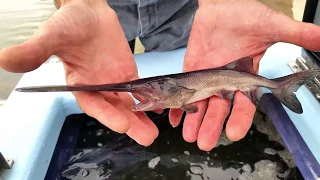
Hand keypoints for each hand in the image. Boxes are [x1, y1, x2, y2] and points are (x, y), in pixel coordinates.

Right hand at [0, 0, 157, 145]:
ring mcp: (113, 81)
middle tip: (146, 137)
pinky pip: (138, 88)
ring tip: (153, 132)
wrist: (88, 10)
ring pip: (128, 103)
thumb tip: (5, 60)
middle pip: (113, 109)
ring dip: (141, 117)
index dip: (106, 115)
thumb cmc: (69, 22)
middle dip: (129, 123)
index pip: (92, 104)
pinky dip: (148, 98)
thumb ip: (34, 51)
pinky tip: (159, 108)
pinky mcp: (127, 73)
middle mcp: (97, 87)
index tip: (123, 124)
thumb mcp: (51, 35)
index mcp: (79, 84)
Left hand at [169, 0, 319, 150]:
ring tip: (189, 136)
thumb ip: (297, 35)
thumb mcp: (272, 27)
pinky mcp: (191, 72)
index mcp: (246, 79)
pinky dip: (178, 105)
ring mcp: (207, 79)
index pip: (245, 104)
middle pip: (220, 109)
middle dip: (212, 126)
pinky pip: (184, 91)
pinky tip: (173, 118)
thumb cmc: (246, 16)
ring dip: (194, 121)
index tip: (234, 133)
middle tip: (205, 143)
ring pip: (201, 104)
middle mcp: (226, 83)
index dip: (240, 119)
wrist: (221, 6)